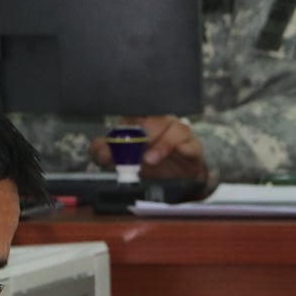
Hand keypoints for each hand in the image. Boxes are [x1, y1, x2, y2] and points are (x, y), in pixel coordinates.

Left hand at [91, 115, 206, 180]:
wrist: (175, 181)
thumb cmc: (150, 164)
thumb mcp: (121, 160)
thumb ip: (104, 154)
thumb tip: (101, 152)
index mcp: (141, 121)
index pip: (134, 114)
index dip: (127, 125)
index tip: (118, 142)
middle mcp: (162, 123)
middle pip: (156, 118)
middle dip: (144, 134)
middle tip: (134, 152)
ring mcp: (179, 134)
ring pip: (176, 129)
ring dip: (163, 144)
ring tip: (151, 160)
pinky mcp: (193, 148)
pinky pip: (192, 145)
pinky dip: (186, 148)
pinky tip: (180, 152)